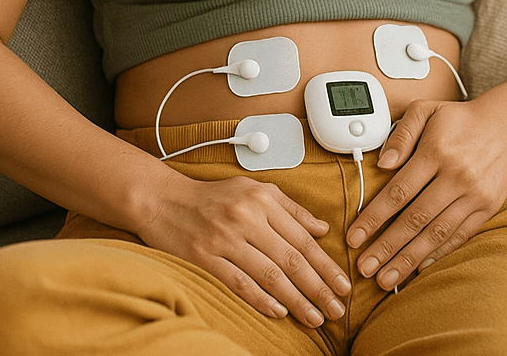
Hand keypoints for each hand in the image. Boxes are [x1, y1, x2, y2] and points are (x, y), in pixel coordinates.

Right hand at [138, 174, 351, 325]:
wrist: (164, 200)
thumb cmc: (214, 196)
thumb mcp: (255, 189)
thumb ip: (291, 209)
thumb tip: (322, 229)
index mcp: (263, 200)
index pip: (303, 238)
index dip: (326, 264)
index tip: (343, 284)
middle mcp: (247, 217)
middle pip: (291, 258)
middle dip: (318, 286)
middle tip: (337, 309)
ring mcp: (225, 239)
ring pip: (269, 274)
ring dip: (296, 299)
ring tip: (315, 317)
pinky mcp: (205, 258)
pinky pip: (238, 282)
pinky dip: (261, 299)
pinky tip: (279, 312)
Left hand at [345, 97, 506, 289]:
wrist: (503, 125)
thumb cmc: (457, 119)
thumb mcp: (424, 110)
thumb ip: (401, 134)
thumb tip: (382, 164)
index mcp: (436, 152)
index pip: (399, 191)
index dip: (374, 218)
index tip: (354, 237)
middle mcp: (456, 176)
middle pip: (415, 219)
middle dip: (386, 247)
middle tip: (364, 268)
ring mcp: (474, 194)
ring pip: (436, 233)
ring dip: (409, 259)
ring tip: (386, 278)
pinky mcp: (488, 207)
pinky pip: (460, 235)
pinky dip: (439, 253)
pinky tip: (419, 267)